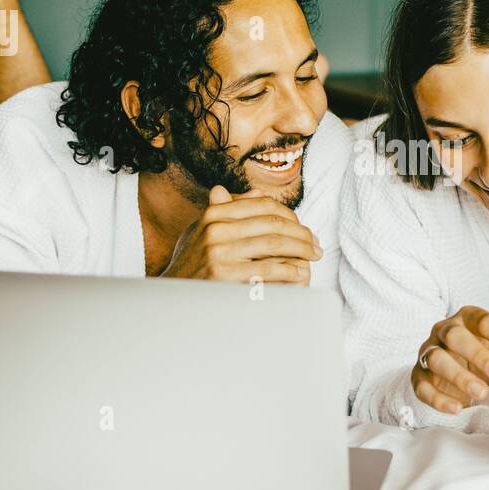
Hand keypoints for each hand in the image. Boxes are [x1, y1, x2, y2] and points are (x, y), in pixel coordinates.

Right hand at [160, 185, 321, 284]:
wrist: (172, 298)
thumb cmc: (193, 264)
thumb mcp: (204, 231)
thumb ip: (229, 211)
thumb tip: (258, 192)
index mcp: (213, 214)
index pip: (263, 205)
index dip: (290, 215)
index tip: (305, 228)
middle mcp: (215, 229)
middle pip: (273, 223)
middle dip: (301, 234)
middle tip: (316, 245)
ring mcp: (219, 252)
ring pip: (275, 244)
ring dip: (301, 250)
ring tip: (314, 257)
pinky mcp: (224, 276)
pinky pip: (267, 269)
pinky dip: (289, 270)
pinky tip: (300, 273)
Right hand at [411, 306, 488, 413]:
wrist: (450, 371)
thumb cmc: (479, 357)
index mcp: (466, 319)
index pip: (484, 322)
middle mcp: (444, 331)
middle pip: (455, 336)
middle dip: (478, 354)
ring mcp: (428, 352)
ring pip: (437, 359)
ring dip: (459, 376)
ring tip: (482, 393)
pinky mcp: (418, 376)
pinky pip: (423, 386)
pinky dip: (438, 399)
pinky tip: (457, 408)